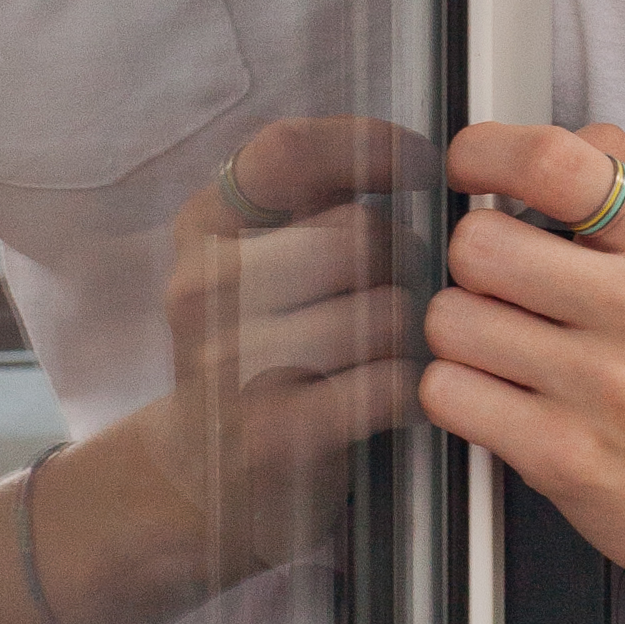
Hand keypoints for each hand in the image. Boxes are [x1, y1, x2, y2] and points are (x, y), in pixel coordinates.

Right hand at [136, 118, 434, 582]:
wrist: (199, 477)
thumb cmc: (259, 352)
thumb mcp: (260, 259)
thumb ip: (317, 200)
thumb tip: (425, 152)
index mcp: (203, 226)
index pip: (288, 149)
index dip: (371, 146)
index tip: (424, 164)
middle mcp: (203, 287)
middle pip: (358, 234)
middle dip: (409, 257)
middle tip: (412, 286)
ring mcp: (231, 363)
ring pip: (387, 309)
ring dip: (416, 329)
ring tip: (402, 346)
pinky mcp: (272, 434)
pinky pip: (389, 383)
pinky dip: (413, 386)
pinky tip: (401, 392)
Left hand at [420, 122, 624, 608]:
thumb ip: (621, 182)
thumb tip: (520, 144)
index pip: (553, 158)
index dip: (485, 152)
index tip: (469, 169)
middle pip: (477, 242)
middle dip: (475, 265)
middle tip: (508, 291)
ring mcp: (606, 385)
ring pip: (449, 318)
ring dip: (462, 334)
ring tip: (511, 351)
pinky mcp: (564, 455)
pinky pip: (446, 391)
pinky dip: (459, 393)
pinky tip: (503, 399)